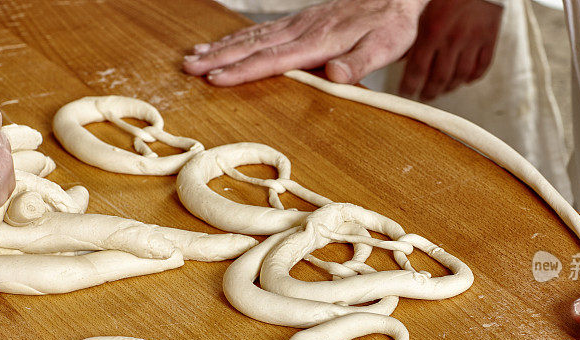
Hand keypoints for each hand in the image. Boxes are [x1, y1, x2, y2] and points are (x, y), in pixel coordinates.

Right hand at [183, 0, 428, 85]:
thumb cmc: (390, 26)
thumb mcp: (384, 47)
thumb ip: (359, 64)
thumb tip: (335, 76)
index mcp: (319, 41)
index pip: (274, 59)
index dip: (244, 70)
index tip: (216, 79)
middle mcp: (303, 30)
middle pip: (254, 45)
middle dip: (220, 58)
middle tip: (189, 67)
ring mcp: (298, 23)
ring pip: (253, 35)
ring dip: (222, 47)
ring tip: (194, 56)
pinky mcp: (300, 21)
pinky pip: (262, 29)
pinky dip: (239, 36)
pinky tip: (223, 42)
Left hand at [399, 0, 502, 100]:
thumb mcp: (424, 12)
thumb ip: (416, 36)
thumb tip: (404, 59)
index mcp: (432, 31)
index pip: (417, 70)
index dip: (410, 87)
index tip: (406, 92)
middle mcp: (453, 39)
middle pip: (439, 79)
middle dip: (429, 92)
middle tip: (424, 96)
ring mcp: (472, 40)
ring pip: (460, 77)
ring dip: (449, 88)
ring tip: (442, 90)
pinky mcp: (489, 39)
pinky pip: (481, 67)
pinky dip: (471, 78)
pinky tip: (464, 79)